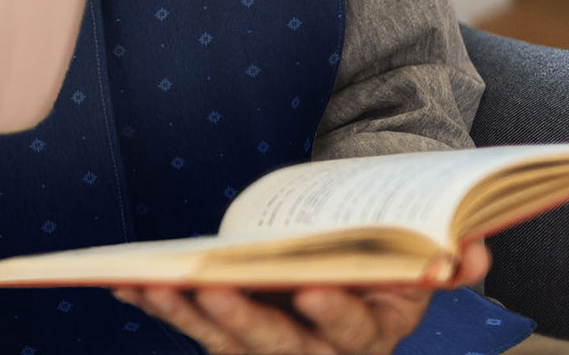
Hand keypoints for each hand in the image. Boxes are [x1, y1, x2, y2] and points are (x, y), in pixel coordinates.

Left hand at [112, 241, 490, 353]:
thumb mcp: (417, 267)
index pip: (348, 328)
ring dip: (182, 312)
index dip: (331, 310)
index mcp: (366, 333)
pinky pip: (189, 325)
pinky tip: (123, 283)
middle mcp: (313, 352)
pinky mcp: (228, 337)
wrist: (348, 287)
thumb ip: (445, 261)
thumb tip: (469, 246)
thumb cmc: (380, 267)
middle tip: (207, 286)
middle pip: (275, 343)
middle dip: (240, 317)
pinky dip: (158, 305)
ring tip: (147, 280)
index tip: (309, 287)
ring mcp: (266, 349)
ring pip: (221, 339)